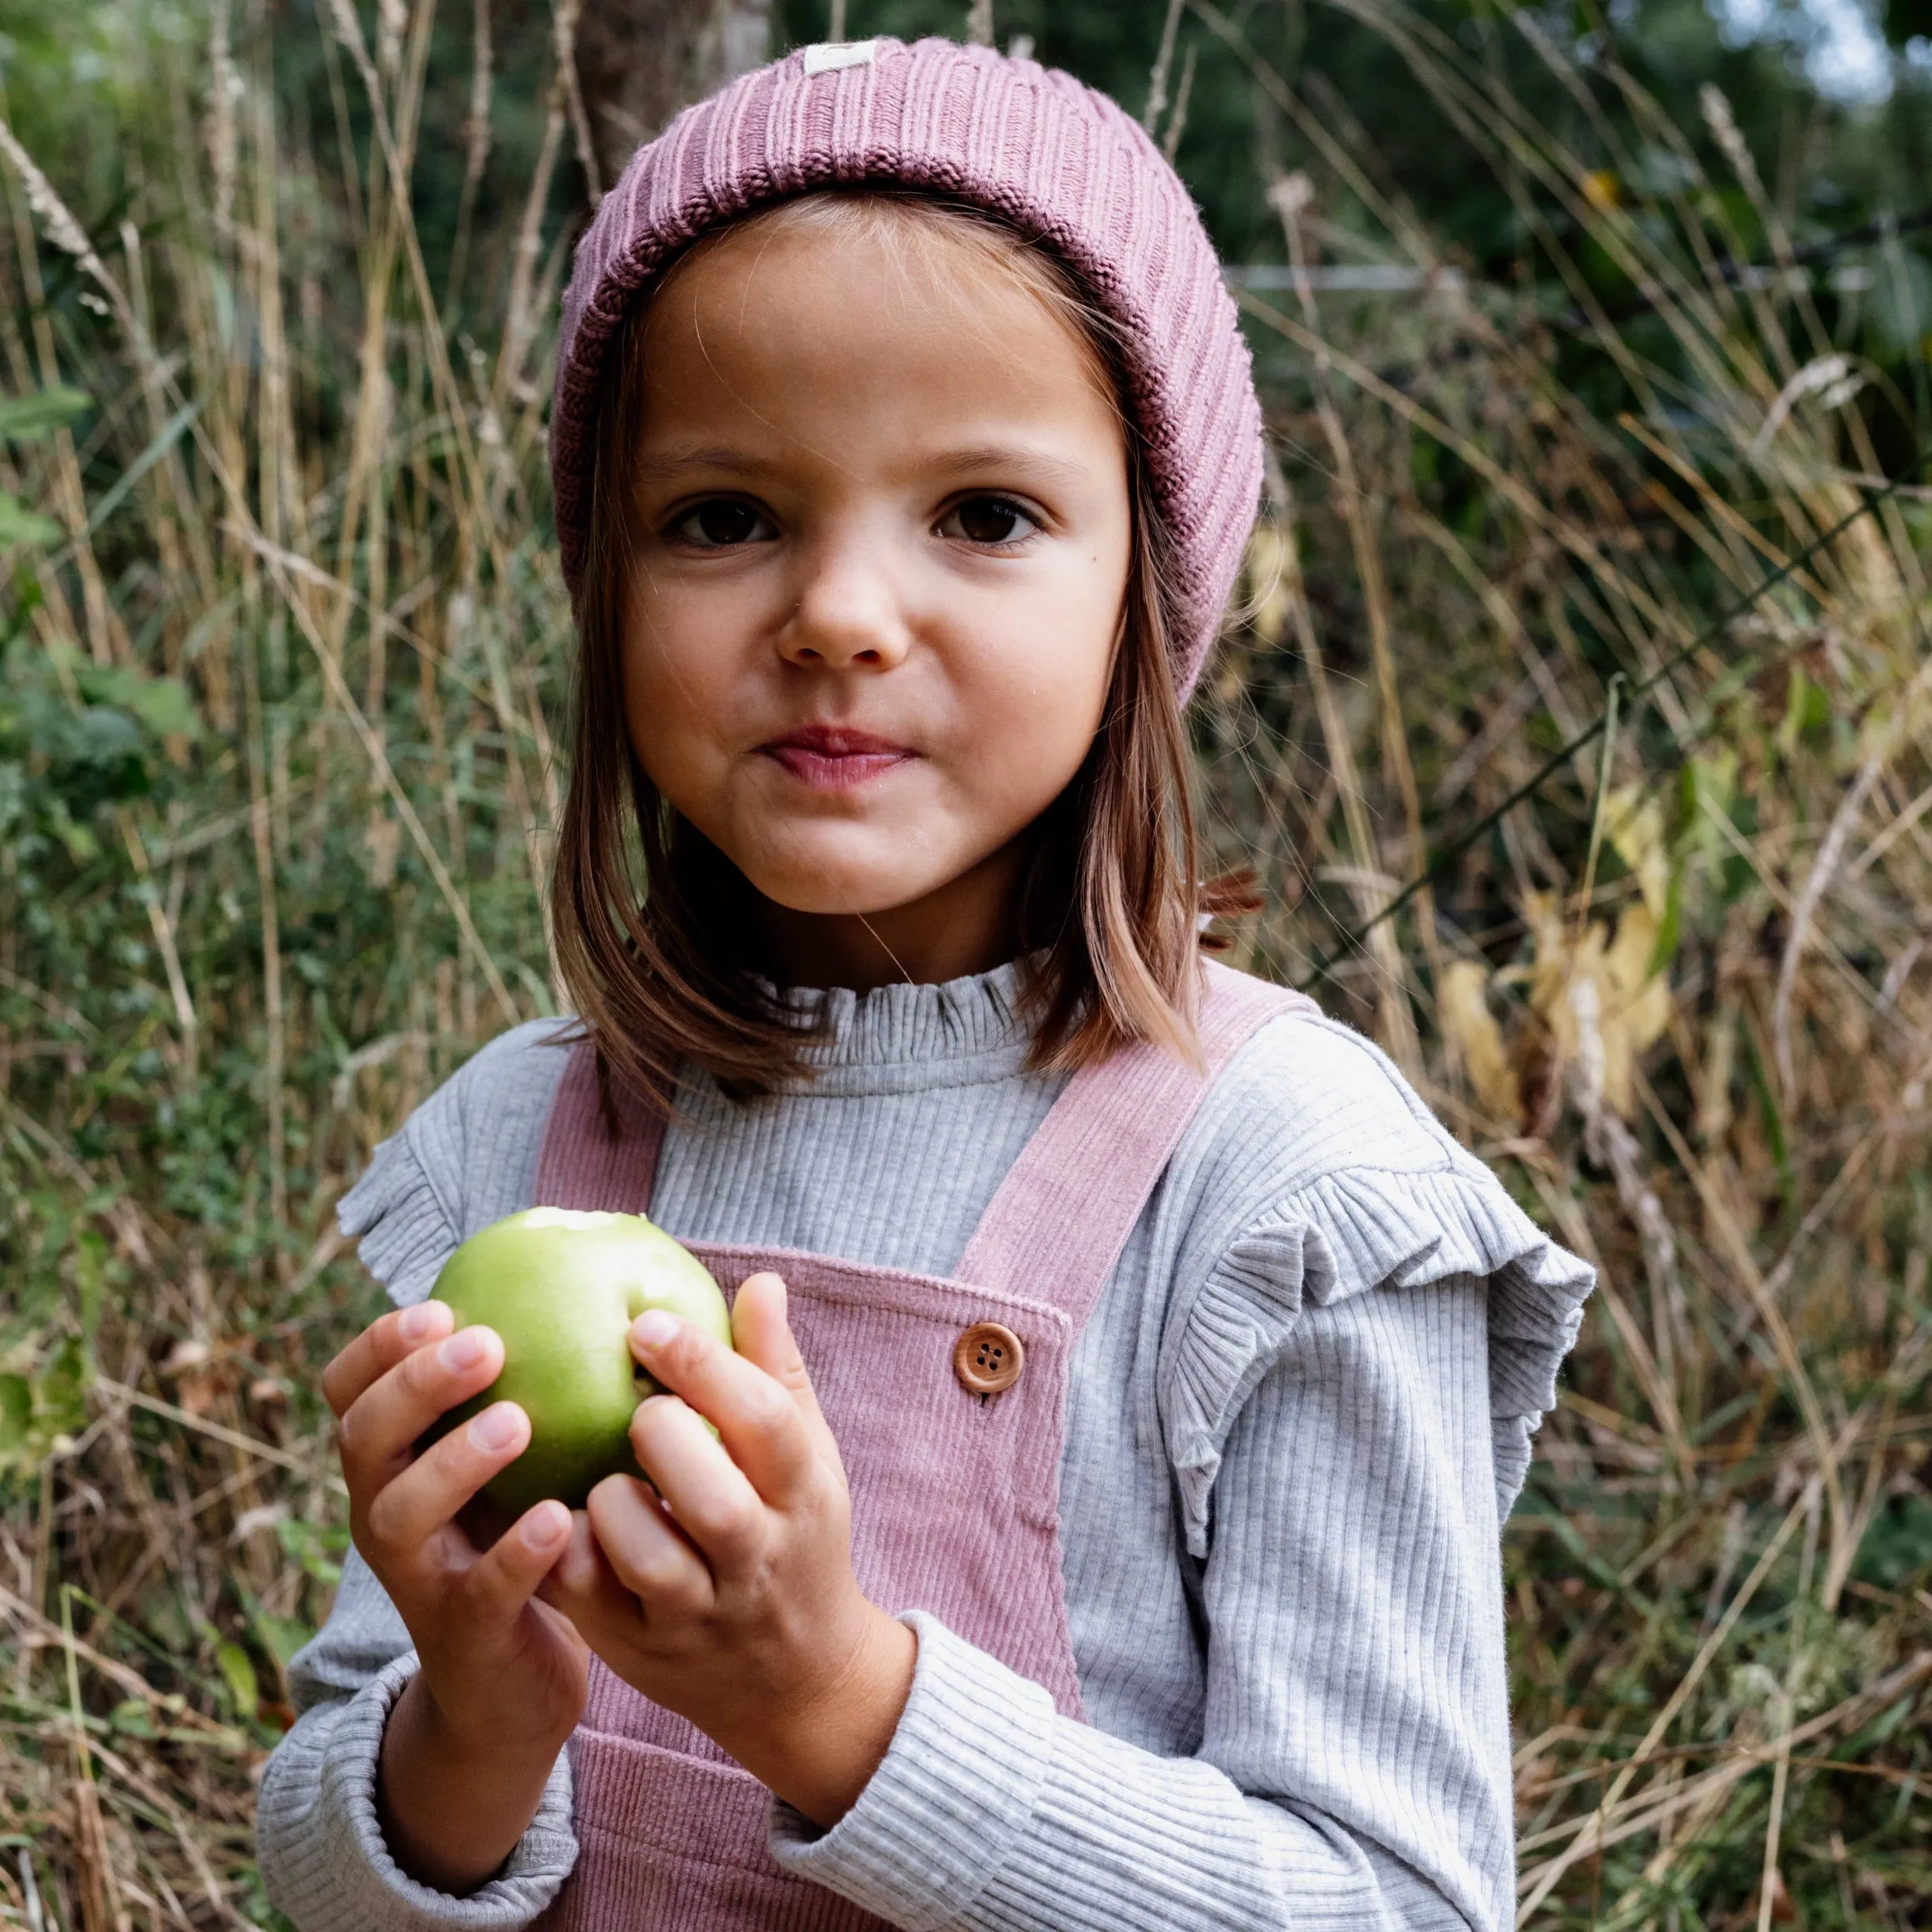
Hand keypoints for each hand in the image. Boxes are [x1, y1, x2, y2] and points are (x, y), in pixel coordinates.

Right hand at [323, 1302, 589, 1888]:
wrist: (509, 1692)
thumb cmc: (516, 1544)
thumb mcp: (508, 1468)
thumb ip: (520, 1390)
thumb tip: (593, 1279)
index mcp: (393, 1464)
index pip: (348, 1392)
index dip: (377, 1347)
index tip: (437, 1304)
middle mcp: (386, 1516)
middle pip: (362, 1441)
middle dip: (413, 1386)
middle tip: (485, 1344)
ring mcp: (419, 1579)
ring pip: (399, 1516)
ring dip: (454, 1462)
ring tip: (517, 1422)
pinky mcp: (467, 1636)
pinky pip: (480, 1592)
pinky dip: (513, 1553)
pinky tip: (558, 1516)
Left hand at [542, 1273, 915, 1827]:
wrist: (799, 1681)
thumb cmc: (794, 1536)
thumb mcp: (806, 1458)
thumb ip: (775, 1371)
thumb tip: (759, 1281)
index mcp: (802, 1495)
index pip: (766, 1421)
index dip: (705, 1365)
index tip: (648, 1324)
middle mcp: (757, 1559)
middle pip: (715, 1502)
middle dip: (663, 1438)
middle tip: (633, 1406)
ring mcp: (700, 1614)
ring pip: (651, 1562)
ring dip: (615, 1506)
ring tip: (606, 1479)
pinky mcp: (644, 1653)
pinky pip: (593, 1603)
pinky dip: (569, 1556)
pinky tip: (562, 1519)